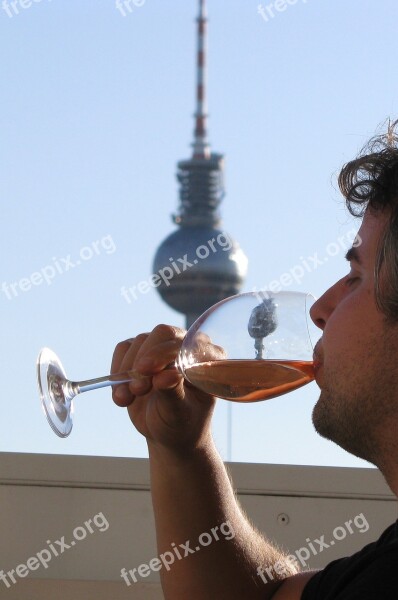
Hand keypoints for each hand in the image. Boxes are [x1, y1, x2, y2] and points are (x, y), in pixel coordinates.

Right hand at [111, 324, 216, 452]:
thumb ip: (173, 393)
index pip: (186, 343)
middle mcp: (185, 346)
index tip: (146, 371)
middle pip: (162, 334)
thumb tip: (165, 376)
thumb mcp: (179, 414)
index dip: (164, 354)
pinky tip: (122, 395)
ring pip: (140, 342)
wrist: (168, 431)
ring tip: (128, 398)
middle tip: (137, 387)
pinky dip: (117, 372)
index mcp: (206, 357)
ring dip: (128, 371)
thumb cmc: (182, 422)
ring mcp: (162, 346)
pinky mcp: (140, 352)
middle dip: (145, 359)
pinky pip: (123, 350)